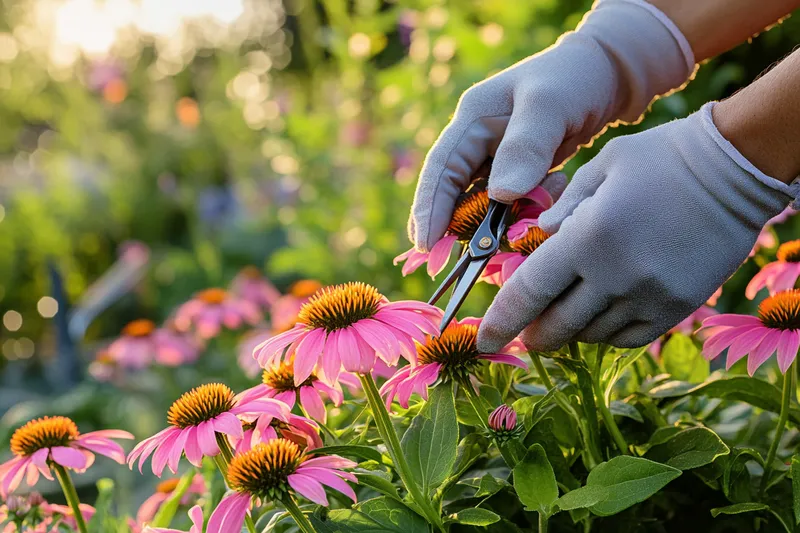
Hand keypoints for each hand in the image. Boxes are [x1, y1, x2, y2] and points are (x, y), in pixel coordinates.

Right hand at [407, 0, 693, 250]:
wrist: (606, 76)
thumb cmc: (574, 79)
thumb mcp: (549, 104)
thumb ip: (526, 146)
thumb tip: (500, 195)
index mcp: (472, 121)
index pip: (441, 169)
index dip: (429, 208)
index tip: (425, 243)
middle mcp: (478, 145)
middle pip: (456, 195)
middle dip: (463, 227)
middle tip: (472, 259)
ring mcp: (497, 162)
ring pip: (483, 206)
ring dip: (500, 225)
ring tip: (520, 236)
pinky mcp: (519, 177)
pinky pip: (511, 208)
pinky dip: (523, 219)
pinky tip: (544, 216)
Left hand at [477, 103, 796, 351]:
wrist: (735, 170)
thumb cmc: (659, 158)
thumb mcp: (600, 166)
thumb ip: (562, 208)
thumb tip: (537, 240)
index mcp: (587, 237)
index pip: (529, 292)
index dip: (501, 321)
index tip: (483, 339)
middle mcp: (615, 275)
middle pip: (557, 326)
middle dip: (533, 334)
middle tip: (524, 332)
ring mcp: (649, 296)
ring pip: (591, 335)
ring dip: (570, 330)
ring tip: (565, 313)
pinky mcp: (677, 308)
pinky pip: (627, 338)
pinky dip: (604, 334)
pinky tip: (600, 316)